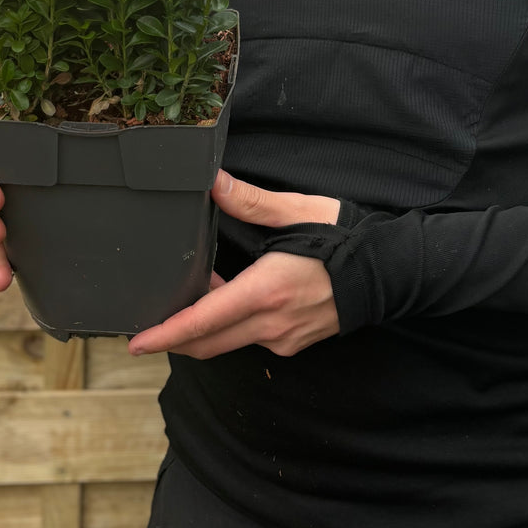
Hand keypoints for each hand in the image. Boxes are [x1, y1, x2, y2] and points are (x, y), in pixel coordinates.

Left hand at [128, 171, 340, 359]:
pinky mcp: (293, 342)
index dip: (166, 334)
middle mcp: (271, 324)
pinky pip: (250, 339)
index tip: (137, 341)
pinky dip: (230, 326)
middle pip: (206, 343)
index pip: (203, 321)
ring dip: (203, 329)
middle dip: (173, 338)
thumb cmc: (346, 238)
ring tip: (189, 299)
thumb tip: (213, 184)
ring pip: (227, 343)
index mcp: (266, 292)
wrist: (389, 271)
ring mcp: (283, 338)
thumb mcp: (297, 211)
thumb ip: (250, 201)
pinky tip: (231, 298)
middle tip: (146, 327)